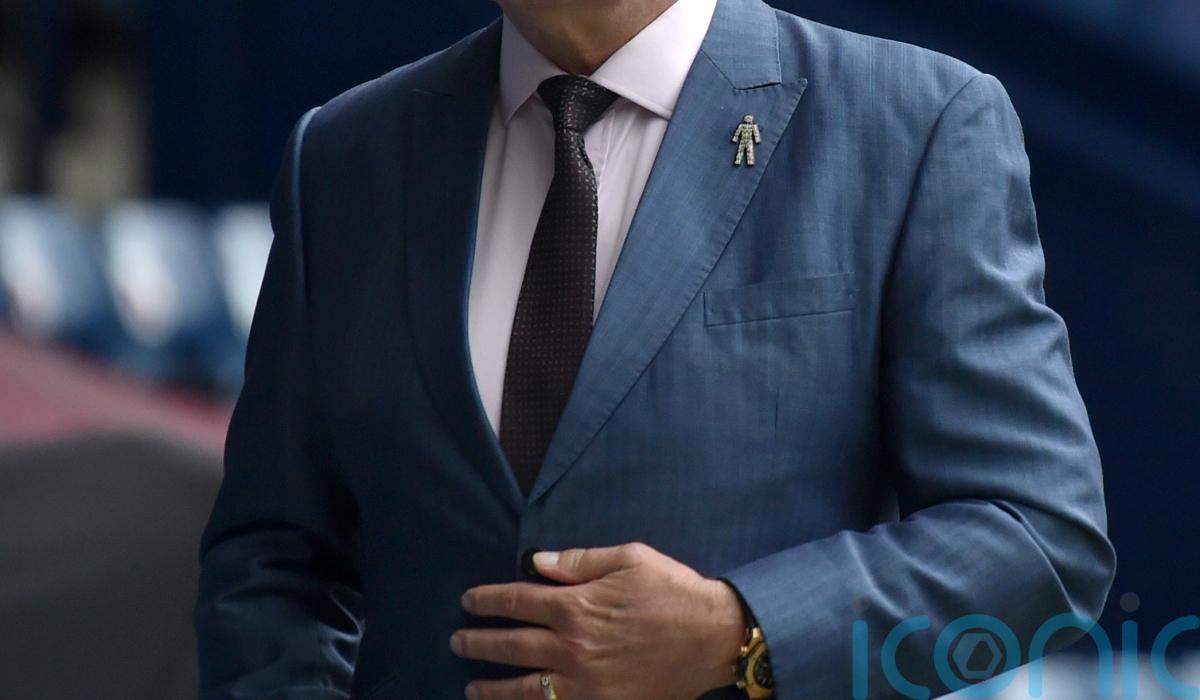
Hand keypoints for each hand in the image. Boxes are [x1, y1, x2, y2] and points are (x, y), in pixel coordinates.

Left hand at [451, 542, 746, 699]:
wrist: (713, 637)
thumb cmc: (674, 591)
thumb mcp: (629, 559)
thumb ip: (579, 560)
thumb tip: (537, 561)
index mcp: (577, 605)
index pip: (517, 601)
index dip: (487, 601)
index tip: (467, 601)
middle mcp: (573, 646)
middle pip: (512, 646)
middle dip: (479, 643)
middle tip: (457, 641)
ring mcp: (586, 682)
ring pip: (526, 688)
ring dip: (493, 688)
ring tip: (472, 687)